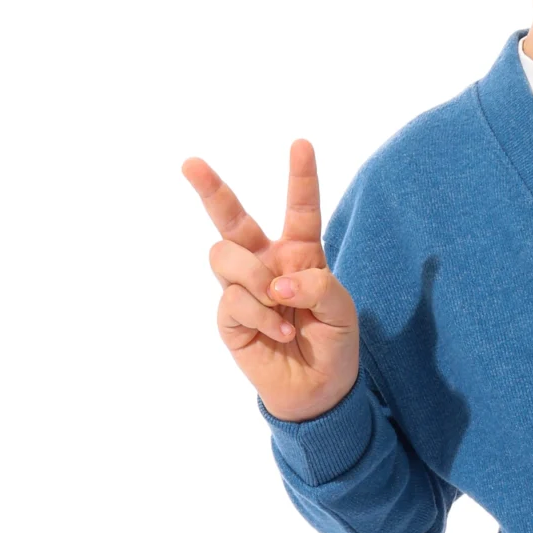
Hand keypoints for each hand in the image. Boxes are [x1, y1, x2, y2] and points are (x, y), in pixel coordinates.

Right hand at [182, 139, 359, 420]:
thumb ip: (318, 286)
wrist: (317, 390)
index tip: (301, 143)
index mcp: (300, 252)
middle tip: (190, 163)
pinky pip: (233, 297)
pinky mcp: (229, 315)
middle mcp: (266, 262)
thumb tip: (277, 283)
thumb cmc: (333, 343)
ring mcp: (243, 287)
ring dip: (254, 276)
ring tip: (280, 305)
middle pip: (232, 218)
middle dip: (211, 189)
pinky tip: (278, 331)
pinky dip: (260, 314)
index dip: (300, 177)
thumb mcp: (342, 311)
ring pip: (227, 255)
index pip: (300, 208)